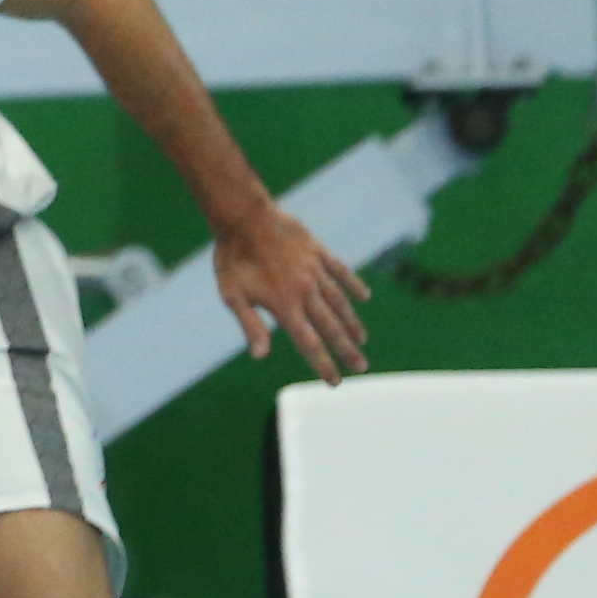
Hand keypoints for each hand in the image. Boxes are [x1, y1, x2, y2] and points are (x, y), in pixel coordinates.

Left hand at [211, 195, 371, 378]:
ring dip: (351, 322)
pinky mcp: (317, 251)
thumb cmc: (233, 257)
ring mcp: (314, 270)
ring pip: (339, 302)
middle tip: (362, 367)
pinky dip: (354, 284)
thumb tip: (259, 356)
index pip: (309, 343)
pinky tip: (364, 296)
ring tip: (361, 339)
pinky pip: (340, 271)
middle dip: (346, 349)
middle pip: (331, 327)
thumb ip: (250, 324)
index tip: (335, 382)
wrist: (243, 214)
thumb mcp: (232, 294)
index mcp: (284, 306)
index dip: (323, 364)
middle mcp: (305, 291)